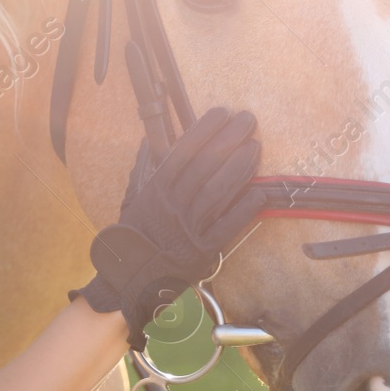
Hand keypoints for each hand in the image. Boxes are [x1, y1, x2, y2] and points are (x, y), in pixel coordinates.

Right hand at [69, 107, 262, 350]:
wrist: (130, 278)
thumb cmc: (134, 235)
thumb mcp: (133, 198)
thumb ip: (143, 169)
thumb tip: (149, 144)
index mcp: (156, 190)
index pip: (183, 152)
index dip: (203, 130)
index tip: (220, 112)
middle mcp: (172, 205)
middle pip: (204, 166)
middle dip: (228, 140)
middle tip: (247, 120)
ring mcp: (188, 228)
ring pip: (217, 192)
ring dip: (239, 168)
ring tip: (256, 147)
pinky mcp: (203, 250)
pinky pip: (226, 227)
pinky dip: (244, 210)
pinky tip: (260, 193)